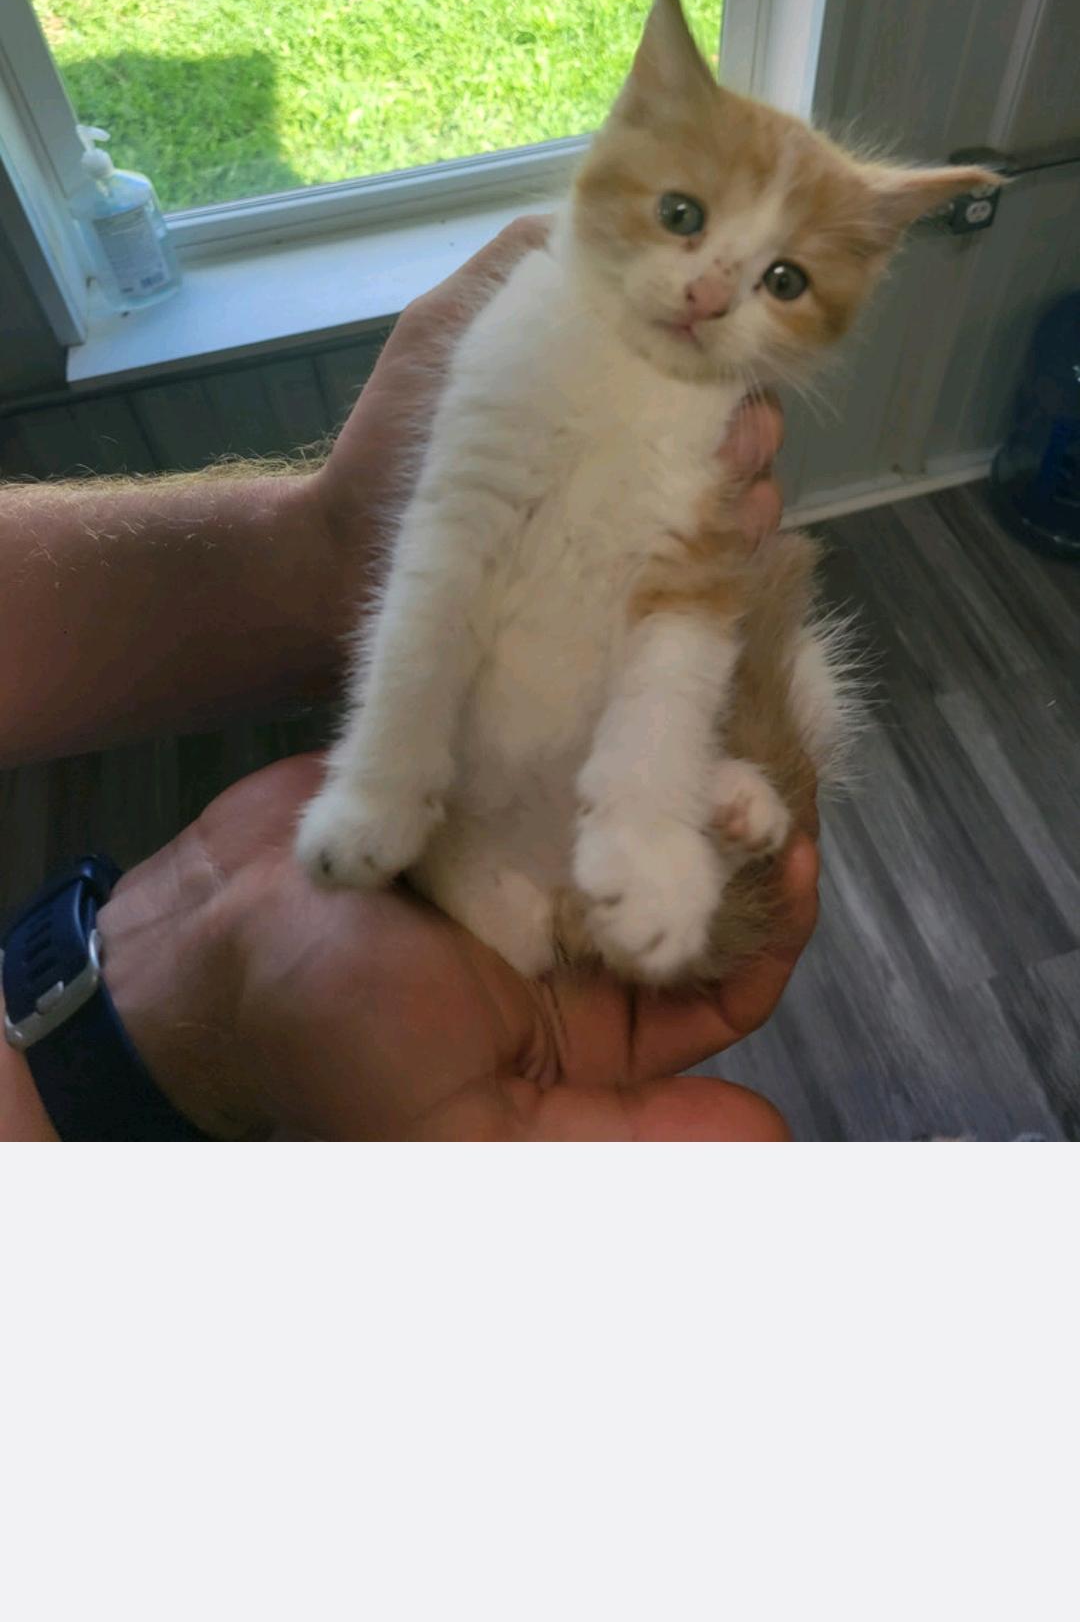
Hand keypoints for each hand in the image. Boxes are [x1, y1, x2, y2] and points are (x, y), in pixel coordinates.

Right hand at [99, 753, 818, 1139]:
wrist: (202, 935)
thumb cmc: (324, 1041)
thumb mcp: (466, 1128)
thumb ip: (616, 1141)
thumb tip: (768, 1137)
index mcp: (589, 1034)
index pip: (723, 983)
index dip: (771, 924)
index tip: (791, 852)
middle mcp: (576, 939)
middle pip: (697, 876)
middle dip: (736, 819)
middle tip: (765, 746)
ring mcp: (534, 847)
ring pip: (646, 796)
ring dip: (686, 751)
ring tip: (721, 684)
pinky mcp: (491, 774)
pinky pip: (574, 738)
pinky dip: (612, 706)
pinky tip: (645, 656)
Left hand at [305, 211, 785, 623]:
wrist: (342, 554)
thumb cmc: (394, 437)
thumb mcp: (446, 326)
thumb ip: (512, 266)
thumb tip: (587, 209)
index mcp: (603, 383)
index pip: (697, 353)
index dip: (734, 343)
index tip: (740, 341)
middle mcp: (630, 445)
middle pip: (735, 420)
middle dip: (756, 419)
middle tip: (739, 433)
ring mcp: (633, 515)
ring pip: (736, 489)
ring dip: (755, 481)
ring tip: (732, 484)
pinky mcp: (625, 578)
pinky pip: (709, 561)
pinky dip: (733, 545)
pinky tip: (724, 536)